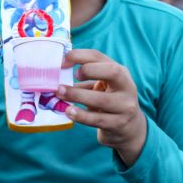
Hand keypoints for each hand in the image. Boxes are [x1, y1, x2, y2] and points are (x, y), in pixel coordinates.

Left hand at [57, 49, 146, 166]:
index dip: (79, 56)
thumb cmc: (108, 99)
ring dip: (77, 95)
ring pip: (102, 99)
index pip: (99, 56)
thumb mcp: (100, 84)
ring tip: (60, 94)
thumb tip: (54, 75)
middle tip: (71, 76)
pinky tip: (69, 112)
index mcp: (119, 71)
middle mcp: (126, 86)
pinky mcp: (118, 124)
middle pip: (113, 72)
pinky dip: (81, 116)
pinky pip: (98, 119)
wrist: (128, 127)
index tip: (62, 62)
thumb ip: (83, 77)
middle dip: (89, 70)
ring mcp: (125, 106)